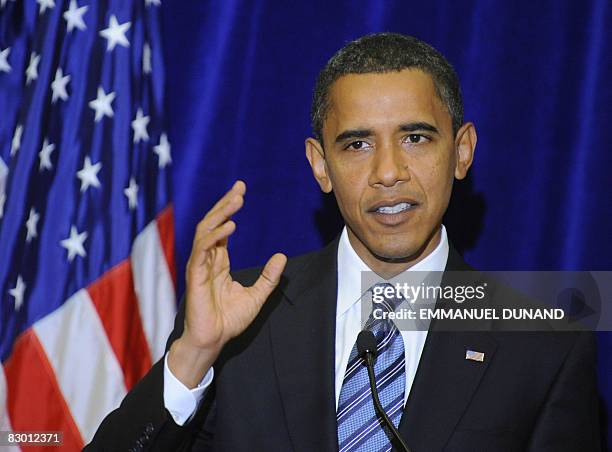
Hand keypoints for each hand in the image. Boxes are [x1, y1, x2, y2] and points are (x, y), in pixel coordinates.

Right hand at [168, 181, 286, 386]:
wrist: (214, 340)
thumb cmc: (229, 320)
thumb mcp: (257, 296)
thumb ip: (268, 277)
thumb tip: (282, 256)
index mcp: (218, 262)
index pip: (222, 229)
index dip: (230, 209)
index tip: (241, 191)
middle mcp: (207, 259)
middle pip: (213, 224)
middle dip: (225, 204)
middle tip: (240, 188)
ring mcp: (199, 265)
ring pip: (205, 231)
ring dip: (220, 214)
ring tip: (236, 200)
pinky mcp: (196, 275)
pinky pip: (202, 249)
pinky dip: (214, 236)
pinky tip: (229, 227)